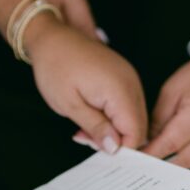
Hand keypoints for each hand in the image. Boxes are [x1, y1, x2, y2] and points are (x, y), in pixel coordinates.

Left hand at [25, 15, 147, 153]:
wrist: (52, 37)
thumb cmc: (55, 67)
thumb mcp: (70, 105)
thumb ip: (96, 128)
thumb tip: (114, 148)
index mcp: (120, 90)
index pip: (135, 132)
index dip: (121, 148)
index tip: (100, 151)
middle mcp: (131, 83)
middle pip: (138, 126)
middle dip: (116, 140)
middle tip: (86, 138)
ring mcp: (129, 78)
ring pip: (133, 117)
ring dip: (113, 128)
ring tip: (84, 127)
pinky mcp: (124, 76)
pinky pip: (127, 104)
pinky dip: (112, 115)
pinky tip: (92, 115)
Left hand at [142, 53, 189, 168]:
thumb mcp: (170, 93)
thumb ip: (157, 121)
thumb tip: (147, 144)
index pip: (171, 143)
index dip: (153, 154)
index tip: (138, 160)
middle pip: (183, 159)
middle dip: (162, 163)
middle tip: (146, 163)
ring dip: (176, 162)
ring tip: (160, 158)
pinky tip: (179, 151)